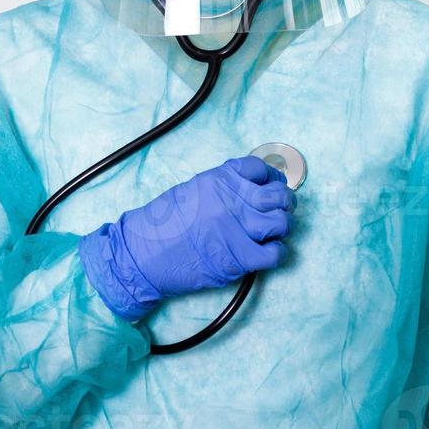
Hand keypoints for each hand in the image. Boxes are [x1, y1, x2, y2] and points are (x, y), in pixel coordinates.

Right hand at [78, 156, 295, 320]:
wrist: (143, 255)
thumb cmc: (161, 224)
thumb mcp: (192, 190)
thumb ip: (222, 188)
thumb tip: (249, 189)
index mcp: (219, 179)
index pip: (260, 169)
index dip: (271, 178)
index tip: (271, 185)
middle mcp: (232, 200)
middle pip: (278, 195)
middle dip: (284, 201)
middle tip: (281, 208)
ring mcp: (237, 229)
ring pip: (281, 223)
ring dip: (281, 227)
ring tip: (273, 231)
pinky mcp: (239, 258)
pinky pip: (275, 253)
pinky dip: (277, 252)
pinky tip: (268, 251)